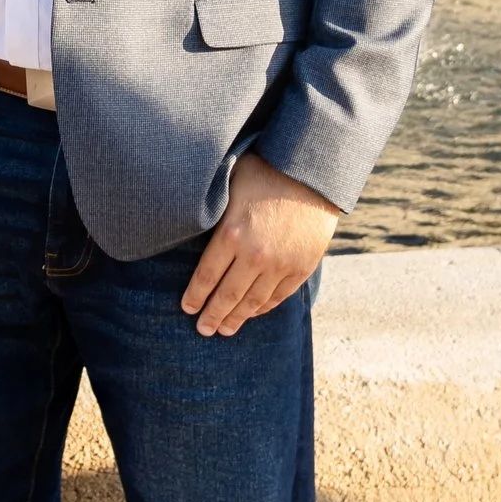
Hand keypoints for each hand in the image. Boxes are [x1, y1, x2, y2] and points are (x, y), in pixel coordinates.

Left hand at [180, 154, 338, 336]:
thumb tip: (187, 217)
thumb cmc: (265, 171)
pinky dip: (262, 309)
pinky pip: (277, 297)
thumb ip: (213, 208)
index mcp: (231, 234)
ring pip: (253, 302)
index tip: (187, 308)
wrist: (313, 174)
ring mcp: (280, 264)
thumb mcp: (229, 184)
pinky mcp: (300, 268)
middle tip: (202, 329)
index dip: (195, 297)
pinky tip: (252, 313)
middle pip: (227, 296)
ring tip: (224, 330)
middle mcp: (254, 255)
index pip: (206, 277)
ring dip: (236, 318)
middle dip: (212, 316)